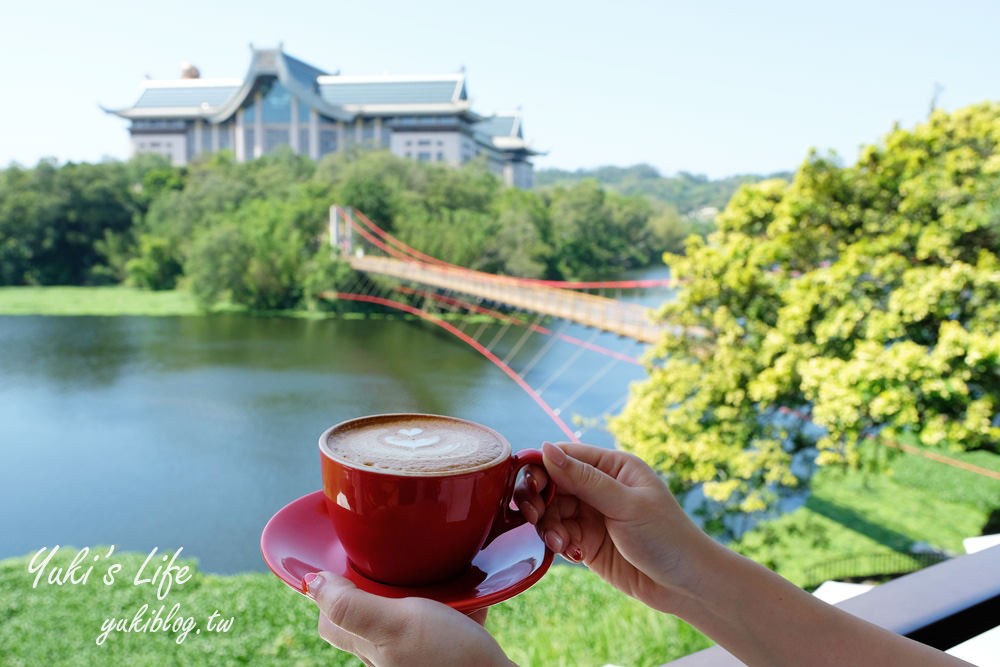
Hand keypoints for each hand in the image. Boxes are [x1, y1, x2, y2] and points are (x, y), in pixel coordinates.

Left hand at [305, 572, 514, 666]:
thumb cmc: (449, 660)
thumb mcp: (395, 624)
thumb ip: (352, 606)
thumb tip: (311, 583)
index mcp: (370, 645)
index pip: (330, 621)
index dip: (330, 592)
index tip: (344, 564)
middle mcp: (390, 655)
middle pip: (369, 617)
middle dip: (380, 588)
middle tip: (397, 562)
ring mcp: (419, 656)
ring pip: (408, 618)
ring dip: (420, 595)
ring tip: (437, 574)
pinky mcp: (448, 655)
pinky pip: (444, 625)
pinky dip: (454, 607)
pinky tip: (467, 594)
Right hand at [517, 442, 713, 612]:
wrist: (684, 585)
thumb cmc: (666, 536)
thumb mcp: (625, 504)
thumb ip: (584, 479)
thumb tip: (545, 448)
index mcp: (612, 466)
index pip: (565, 456)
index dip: (542, 467)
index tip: (531, 486)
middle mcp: (598, 487)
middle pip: (551, 483)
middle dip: (538, 499)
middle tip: (533, 515)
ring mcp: (590, 514)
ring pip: (550, 511)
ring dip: (547, 525)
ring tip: (560, 542)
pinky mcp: (585, 541)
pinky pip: (557, 534)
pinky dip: (556, 542)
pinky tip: (569, 552)